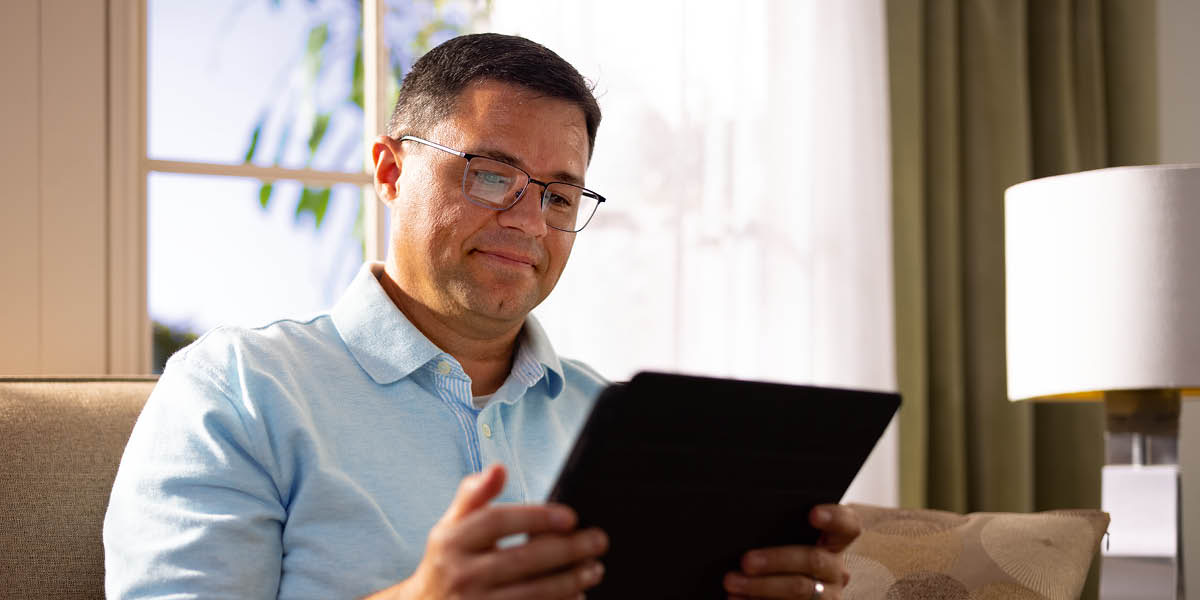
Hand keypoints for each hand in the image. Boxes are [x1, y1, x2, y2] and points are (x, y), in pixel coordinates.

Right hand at [365, 464, 607, 599]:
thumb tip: (499, 468)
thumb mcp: (451, 525)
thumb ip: (474, 494)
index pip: (497, 521)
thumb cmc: (448, 561)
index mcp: (451, 540)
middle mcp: (460, 573)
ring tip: (594, 569)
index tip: (571, 517)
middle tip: (598, 541)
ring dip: (569, 582)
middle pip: (521, 559)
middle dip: (567, 550)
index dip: (536, 517)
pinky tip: (576, 596)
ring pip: (532, 594)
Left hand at [722, 504, 859, 598]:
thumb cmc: (781, 549)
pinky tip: (736, 599)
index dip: (834, 517)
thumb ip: (780, 526)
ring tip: (731, 583)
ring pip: (800, 590)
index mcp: (836, 541)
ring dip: (762, 587)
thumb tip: (747, 520)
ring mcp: (828, 595)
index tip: (812, 513)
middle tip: (746, 561)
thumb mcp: (786, 537)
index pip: (848, 525)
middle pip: (814, 560)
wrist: (784, 586)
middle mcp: (836, 569)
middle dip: (776, 560)